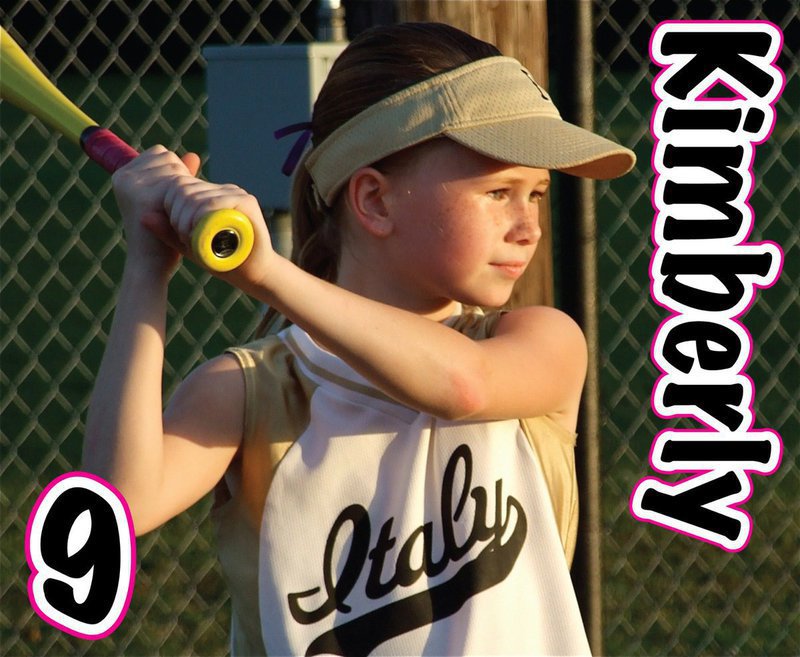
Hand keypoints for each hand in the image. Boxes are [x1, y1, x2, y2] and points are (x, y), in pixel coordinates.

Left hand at [112, 146, 274, 287]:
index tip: (177, 232)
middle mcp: (221, 188)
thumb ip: (167, 231)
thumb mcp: (187, 245)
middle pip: (184, 188)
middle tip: (184, 238)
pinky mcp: (246, 202)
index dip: (170, 206)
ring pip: (196, 196)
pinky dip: (202, 218)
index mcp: (208, 193)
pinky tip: (203, 235)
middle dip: (177, 214)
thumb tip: (143, 217)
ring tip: (193, 240)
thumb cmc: (221, 260)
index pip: (178, 185)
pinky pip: (214, 203)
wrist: (253, 273)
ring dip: (187, 220)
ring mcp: (235, 192)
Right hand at [112, 146, 201, 276]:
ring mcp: (134, 185)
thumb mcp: (166, 200)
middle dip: (180, 176)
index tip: (173, 195)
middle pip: (167, 156)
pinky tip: (179, 214)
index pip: (159, 153)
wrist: (150, 264)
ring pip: (174, 167)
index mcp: (122, 175)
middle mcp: (125, 176)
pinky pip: (178, 182)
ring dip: (184, 185)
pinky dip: (186, 196)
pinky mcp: (146, 197)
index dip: (174, 171)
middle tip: (175, 205)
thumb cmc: (161, 235)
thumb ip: (177, 175)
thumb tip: (193, 155)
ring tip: (175, 210)